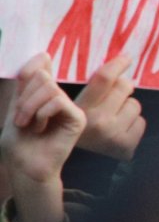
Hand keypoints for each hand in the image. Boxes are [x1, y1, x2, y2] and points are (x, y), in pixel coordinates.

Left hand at [4, 54, 85, 221]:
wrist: (24, 166)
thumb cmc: (18, 142)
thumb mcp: (17, 105)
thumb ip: (27, 82)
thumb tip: (44, 55)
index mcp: (45, 94)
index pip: (40, 67)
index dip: (29, 69)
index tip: (21, 82)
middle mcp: (60, 98)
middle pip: (42, 76)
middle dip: (25, 98)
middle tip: (21, 119)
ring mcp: (70, 108)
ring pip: (50, 88)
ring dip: (30, 107)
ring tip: (28, 124)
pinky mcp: (77, 118)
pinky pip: (58, 102)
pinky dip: (42, 114)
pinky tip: (41, 128)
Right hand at [73, 55, 143, 161]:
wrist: (80, 165)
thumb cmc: (77, 129)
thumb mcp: (74, 108)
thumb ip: (89, 88)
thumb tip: (115, 64)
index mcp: (81, 109)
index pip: (105, 79)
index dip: (118, 64)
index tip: (126, 58)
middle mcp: (99, 121)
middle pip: (125, 86)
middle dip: (122, 89)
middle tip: (112, 99)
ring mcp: (115, 134)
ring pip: (135, 105)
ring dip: (127, 109)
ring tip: (114, 119)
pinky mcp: (127, 145)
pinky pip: (141, 122)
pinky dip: (133, 124)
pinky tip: (120, 131)